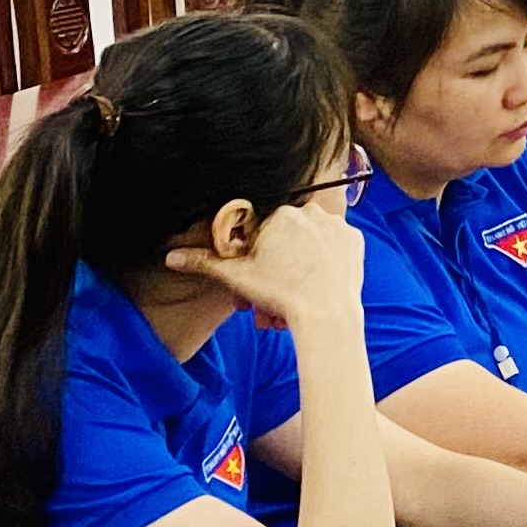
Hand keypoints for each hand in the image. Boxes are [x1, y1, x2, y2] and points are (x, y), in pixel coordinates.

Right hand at [164, 195, 365, 330]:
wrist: (327, 315)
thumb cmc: (281, 295)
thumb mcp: (237, 278)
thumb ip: (204, 262)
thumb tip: (171, 256)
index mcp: (279, 214)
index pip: (260, 228)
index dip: (254, 253)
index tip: (256, 272)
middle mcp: (310, 211)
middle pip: (286, 234)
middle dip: (275, 262)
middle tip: (271, 290)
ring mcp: (336, 224)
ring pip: (310, 239)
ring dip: (299, 260)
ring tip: (293, 291)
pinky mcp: (355, 239)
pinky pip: (335, 245)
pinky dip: (325, 259)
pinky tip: (317, 279)